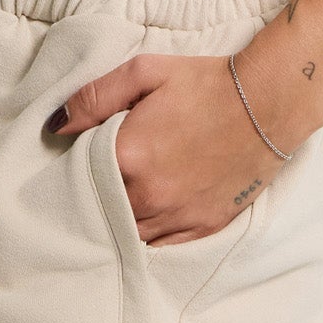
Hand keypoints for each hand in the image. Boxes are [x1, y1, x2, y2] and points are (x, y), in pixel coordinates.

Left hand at [44, 52, 289, 245]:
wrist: (266, 103)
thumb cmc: (204, 83)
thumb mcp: (145, 72)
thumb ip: (95, 97)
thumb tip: (56, 126)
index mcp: (128, 156)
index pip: (78, 179)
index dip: (70, 174)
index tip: (68, 168)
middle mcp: (149, 195)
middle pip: (100, 213)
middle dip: (91, 203)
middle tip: (87, 190)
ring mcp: (177, 216)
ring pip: (128, 236)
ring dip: (116, 225)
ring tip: (110, 210)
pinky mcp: (202, 228)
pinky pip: (161, 250)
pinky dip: (146, 242)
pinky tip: (138, 229)